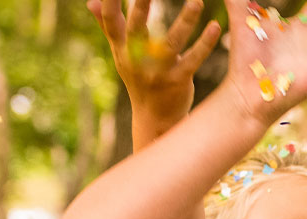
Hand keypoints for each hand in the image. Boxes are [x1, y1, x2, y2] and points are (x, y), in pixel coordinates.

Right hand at [90, 0, 221, 126]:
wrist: (154, 118)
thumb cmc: (138, 79)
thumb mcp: (121, 54)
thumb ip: (109, 26)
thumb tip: (91, 1)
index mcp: (121, 48)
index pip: (110, 21)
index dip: (110, 2)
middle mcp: (136, 59)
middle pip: (137, 29)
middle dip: (141, 6)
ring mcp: (157, 71)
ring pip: (171, 42)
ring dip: (185, 20)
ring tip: (198, 1)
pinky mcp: (178, 81)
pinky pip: (193, 60)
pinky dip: (205, 44)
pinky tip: (215, 27)